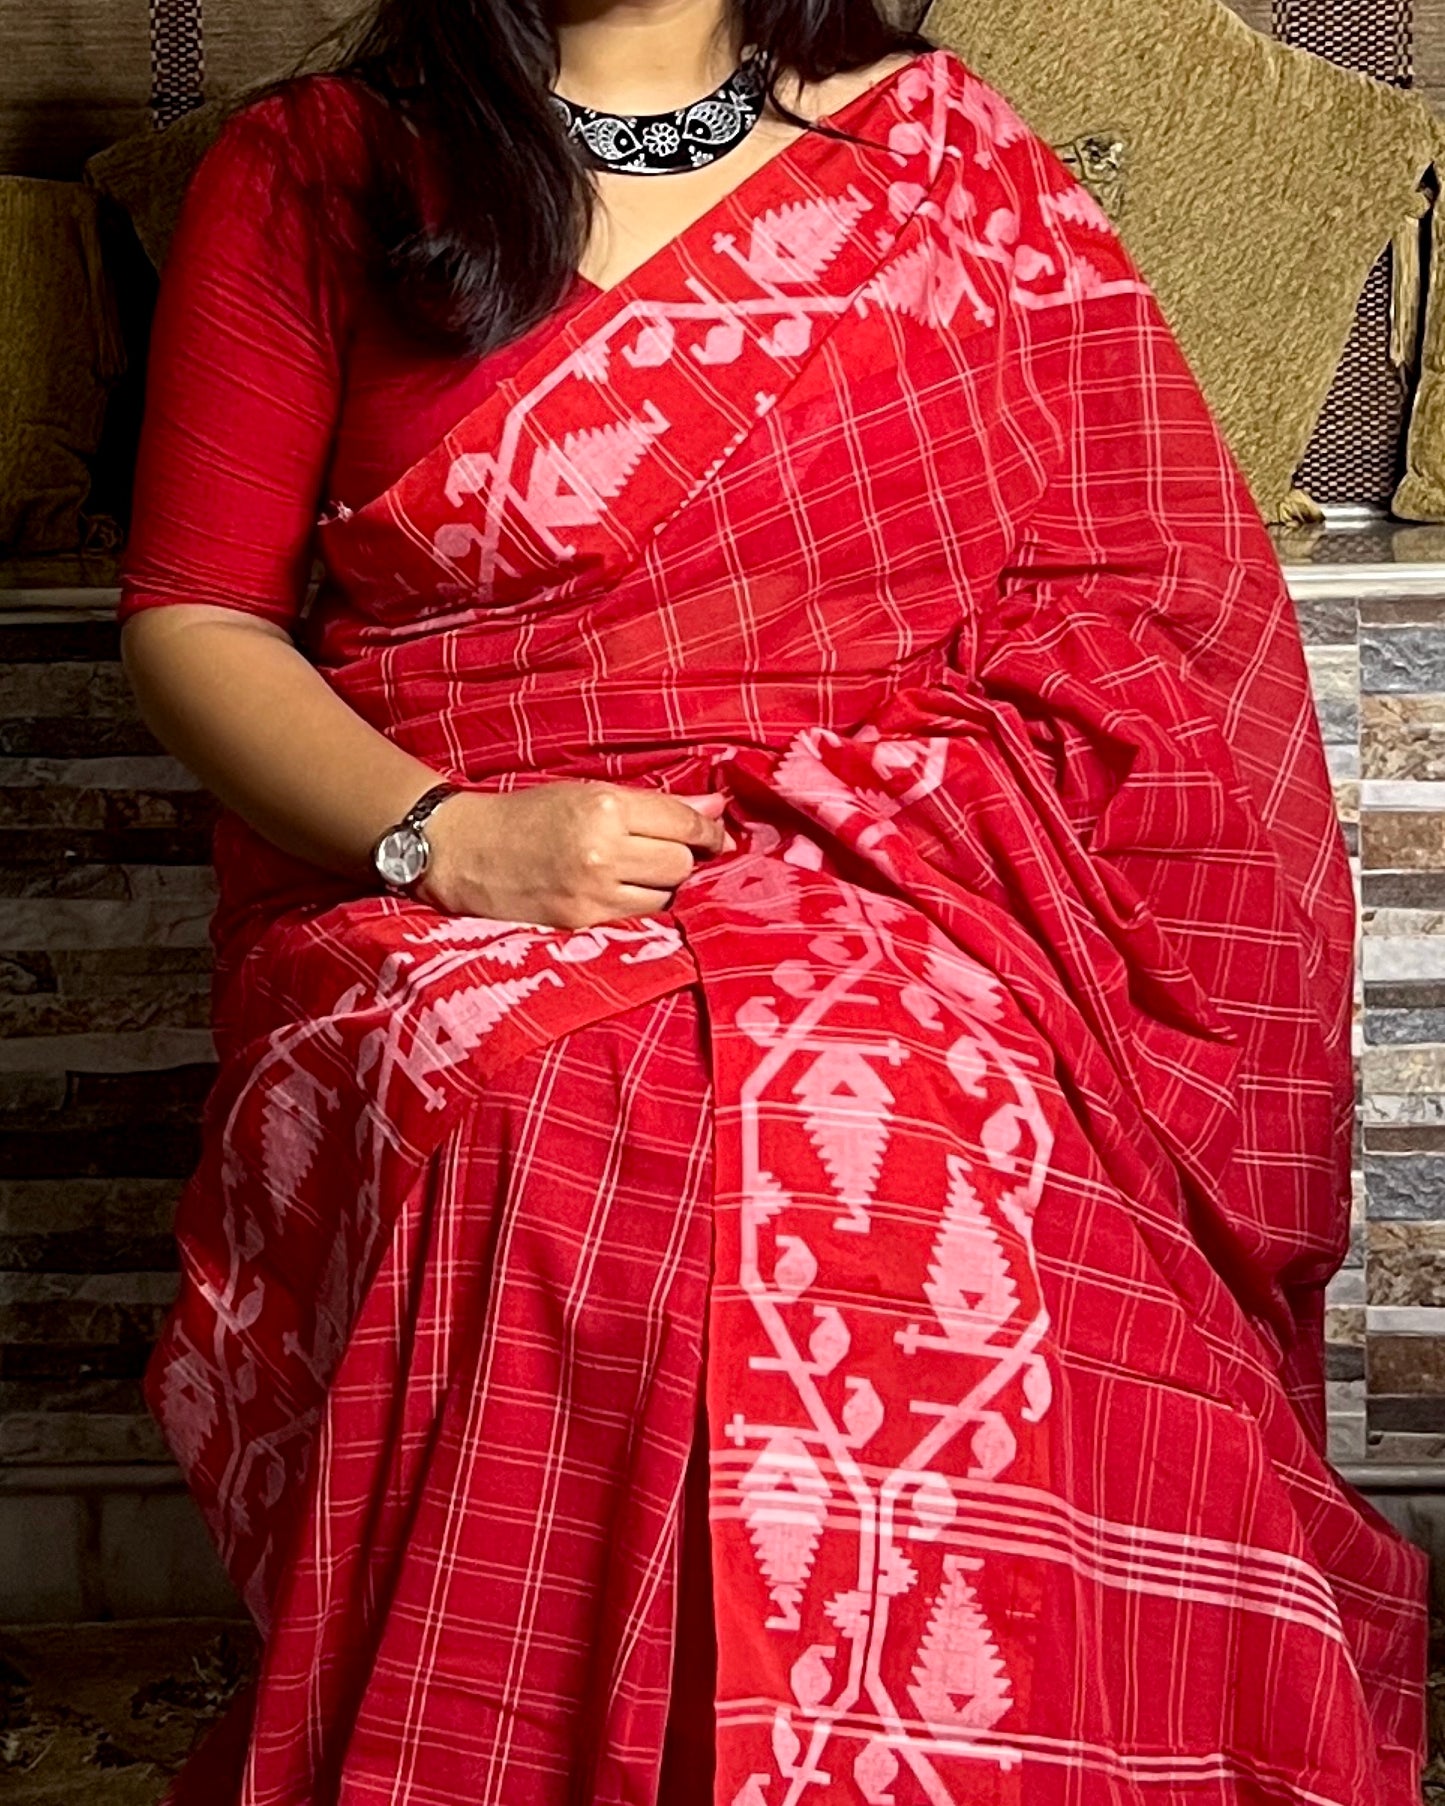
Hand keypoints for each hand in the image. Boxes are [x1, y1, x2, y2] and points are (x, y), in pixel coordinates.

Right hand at [416, 783, 731, 927]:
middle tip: (665, 853)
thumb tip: (716, 809)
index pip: (684, 823)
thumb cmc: (528, 815)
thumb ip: (654, 804)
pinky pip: (637, 920)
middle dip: (682, 859)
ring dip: (662, 887)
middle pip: (681, 864)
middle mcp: (601, 851)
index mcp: (604, 807)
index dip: (708, 831)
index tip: (714, 836)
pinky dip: (639, 908)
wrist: (463, 851)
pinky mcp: (580, 925)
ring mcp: (591, 894)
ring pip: (665, 897)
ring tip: (637, 874)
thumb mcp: (587, 793)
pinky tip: (622, 895)